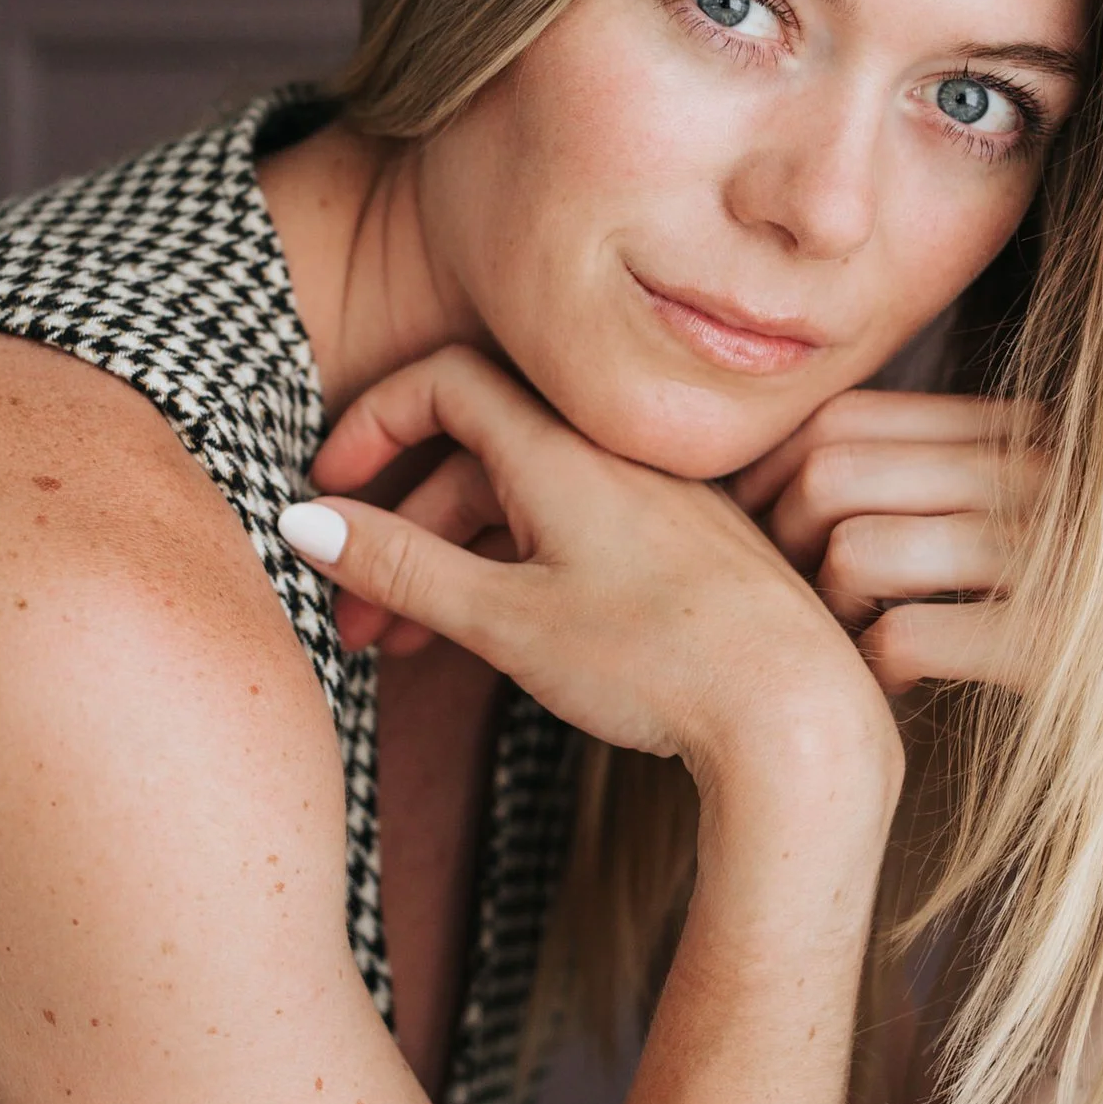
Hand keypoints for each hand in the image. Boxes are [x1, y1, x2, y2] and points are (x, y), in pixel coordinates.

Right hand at [287, 346, 896, 795]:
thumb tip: (302, 522)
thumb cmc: (661, 664)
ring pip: (524, 503)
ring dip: (449, 561)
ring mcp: (657, 504)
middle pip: (476, 453)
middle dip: (397, 526)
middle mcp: (615, 459)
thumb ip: (402, 566)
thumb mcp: (506, 619)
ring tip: (397, 646)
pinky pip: (576, 534)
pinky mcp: (687, 552)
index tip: (327, 491)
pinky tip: (488, 639)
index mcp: (567, 449)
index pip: (445, 381)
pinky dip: (514, 573)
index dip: (375, 423)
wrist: (800, 722)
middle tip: (349, 613)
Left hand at [731, 389, 1046, 695]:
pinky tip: (899, 686)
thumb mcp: (1029, 512)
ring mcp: (1054, 554)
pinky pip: (904, 636)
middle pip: (831, 472)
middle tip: (793, 599)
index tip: (759, 532)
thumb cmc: (1093, 611)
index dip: (771, 474)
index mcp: (1024, 429)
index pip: (844, 414)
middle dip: (780, 542)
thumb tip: (788, 469)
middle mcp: (1042, 474)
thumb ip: (940, 473)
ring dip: (826, 609)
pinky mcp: (1056, 643)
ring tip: (853, 639)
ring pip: (855, 549)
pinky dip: (874, 669)